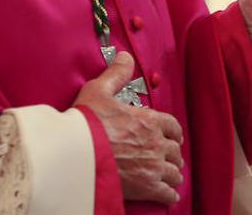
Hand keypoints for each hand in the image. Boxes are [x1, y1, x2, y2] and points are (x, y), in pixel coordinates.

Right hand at [74, 52, 183, 204]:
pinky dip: (169, 194)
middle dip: (172, 154)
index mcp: (148, 120)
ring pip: (175, 172)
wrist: (76, 154)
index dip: (174, 132)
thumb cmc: (86, 123)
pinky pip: (168, 193)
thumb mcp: (99, 90)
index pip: (173, 126)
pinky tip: (168, 194)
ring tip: (169, 176)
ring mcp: (153, 166)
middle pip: (175, 150)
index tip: (173, 136)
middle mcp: (156, 143)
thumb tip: (125, 56)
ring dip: (172, 173)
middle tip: (168, 157)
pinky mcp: (146, 187)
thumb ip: (116, 74)